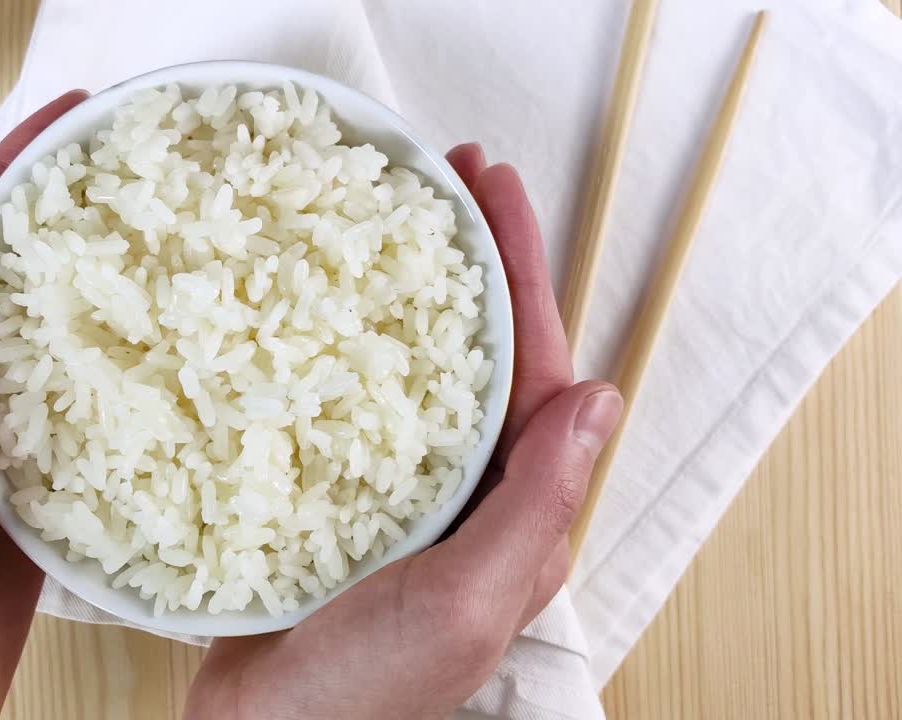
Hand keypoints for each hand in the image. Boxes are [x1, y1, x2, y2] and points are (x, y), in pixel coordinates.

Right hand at [184, 145, 622, 719]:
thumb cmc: (366, 693)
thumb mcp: (468, 598)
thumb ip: (536, 503)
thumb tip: (597, 396)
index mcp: (513, 509)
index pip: (532, 367)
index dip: (519, 272)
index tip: (494, 192)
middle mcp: (468, 492)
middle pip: (480, 350)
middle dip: (472, 260)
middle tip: (445, 178)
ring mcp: (403, 492)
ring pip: (417, 367)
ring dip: (411, 290)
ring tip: (391, 221)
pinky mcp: (340, 496)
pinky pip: (354, 403)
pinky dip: (345, 345)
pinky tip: (318, 308)